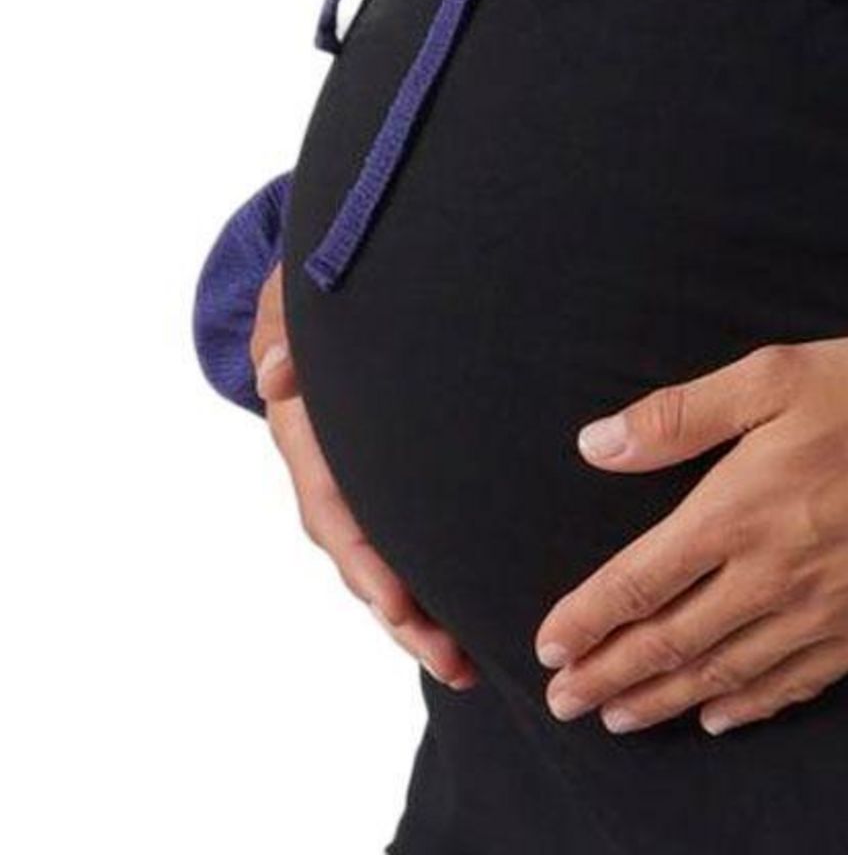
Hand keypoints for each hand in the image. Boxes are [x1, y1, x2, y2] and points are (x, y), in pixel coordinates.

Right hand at [251, 263, 476, 690]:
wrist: (324, 285)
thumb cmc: (313, 286)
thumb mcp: (291, 295)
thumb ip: (283, 327)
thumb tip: (275, 374)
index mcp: (307, 432)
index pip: (333, 505)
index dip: (365, 557)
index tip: (398, 602)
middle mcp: (331, 469)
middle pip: (361, 555)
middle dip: (400, 613)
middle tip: (448, 657)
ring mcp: (358, 480)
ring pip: (382, 561)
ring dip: (417, 616)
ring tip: (466, 664)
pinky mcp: (390, 478)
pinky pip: (405, 536)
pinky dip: (430, 580)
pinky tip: (470, 618)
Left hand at [533, 337, 847, 735]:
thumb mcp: (781, 374)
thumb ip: (685, 413)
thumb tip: (598, 443)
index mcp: (740, 511)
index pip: (639, 581)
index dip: (587, 619)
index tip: (547, 648)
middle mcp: (772, 577)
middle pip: (670, 642)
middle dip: (608, 676)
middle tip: (563, 703)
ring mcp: (823, 613)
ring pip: (724, 674)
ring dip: (662, 700)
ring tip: (620, 716)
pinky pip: (792, 685)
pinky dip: (745, 707)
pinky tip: (720, 716)